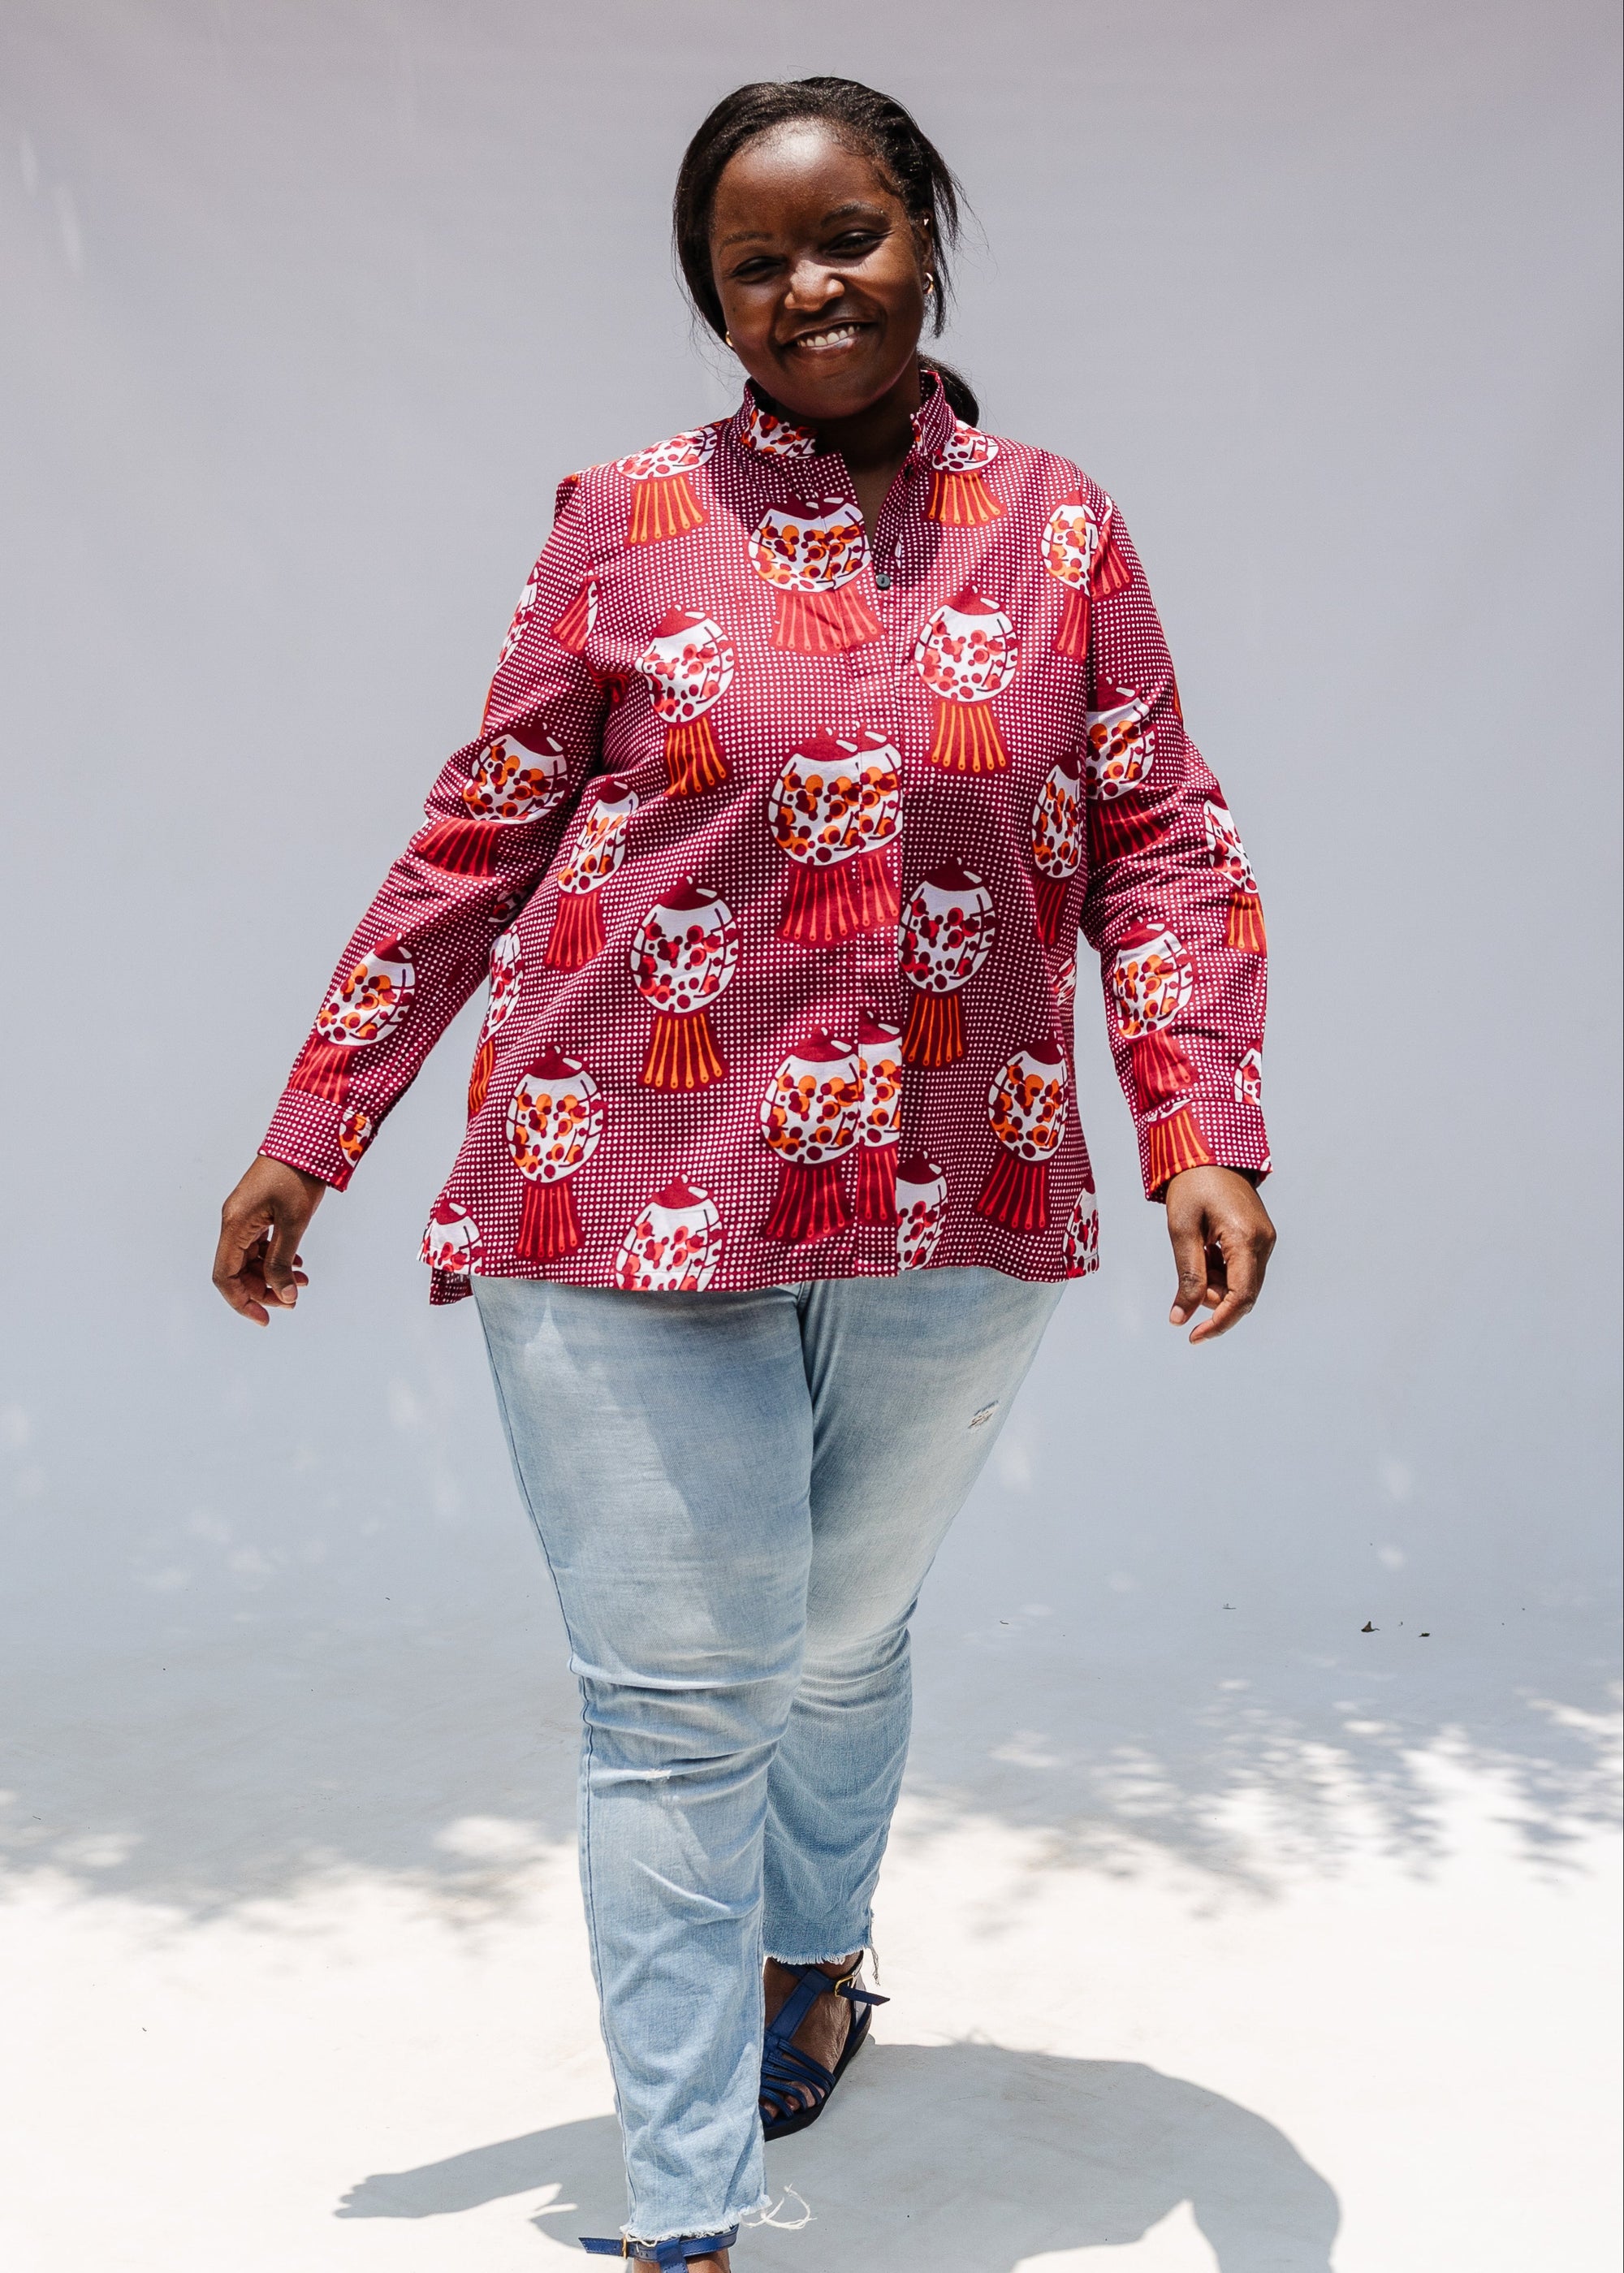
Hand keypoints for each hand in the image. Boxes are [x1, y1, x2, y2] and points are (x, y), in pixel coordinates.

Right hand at [213, 1156, 327, 1325]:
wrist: (306, 1140)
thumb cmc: (298, 1176)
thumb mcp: (293, 1223)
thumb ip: (284, 1261)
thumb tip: (284, 1295)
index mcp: (234, 1226)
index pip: (225, 1276)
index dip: (241, 1301)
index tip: (264, 1319)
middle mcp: (234, 1222)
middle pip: (238, 1271)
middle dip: (263, 1290)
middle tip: (293, 1299)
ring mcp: (245, 1216)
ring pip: (251, 1259)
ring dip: (273, 1274)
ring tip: (303, 1281)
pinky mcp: (258, 1211)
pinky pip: (260, 1244)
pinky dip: (276, 1258)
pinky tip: (298, 1263)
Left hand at [1165, 1165, 1275, 1343]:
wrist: (1208, 1152)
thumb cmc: (1192, 1185)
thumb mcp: (1182, 1230)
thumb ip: (1187, 1276)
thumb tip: (1181, 1317)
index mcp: (1247, 1239)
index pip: (1241, 1297)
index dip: (1219, 1323)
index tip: (1194, 1337)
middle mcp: (1264, 1243)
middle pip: (1243, 1295)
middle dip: (1213, 1298)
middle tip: (1188, 1275)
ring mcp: (1265, 1240)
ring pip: (1242, 1285)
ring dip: (1215, 1283)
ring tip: (1196, 1251)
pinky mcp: (1259, 1238)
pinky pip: (1242, 1270)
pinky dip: (1220, 1271)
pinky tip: (1206, 1248)